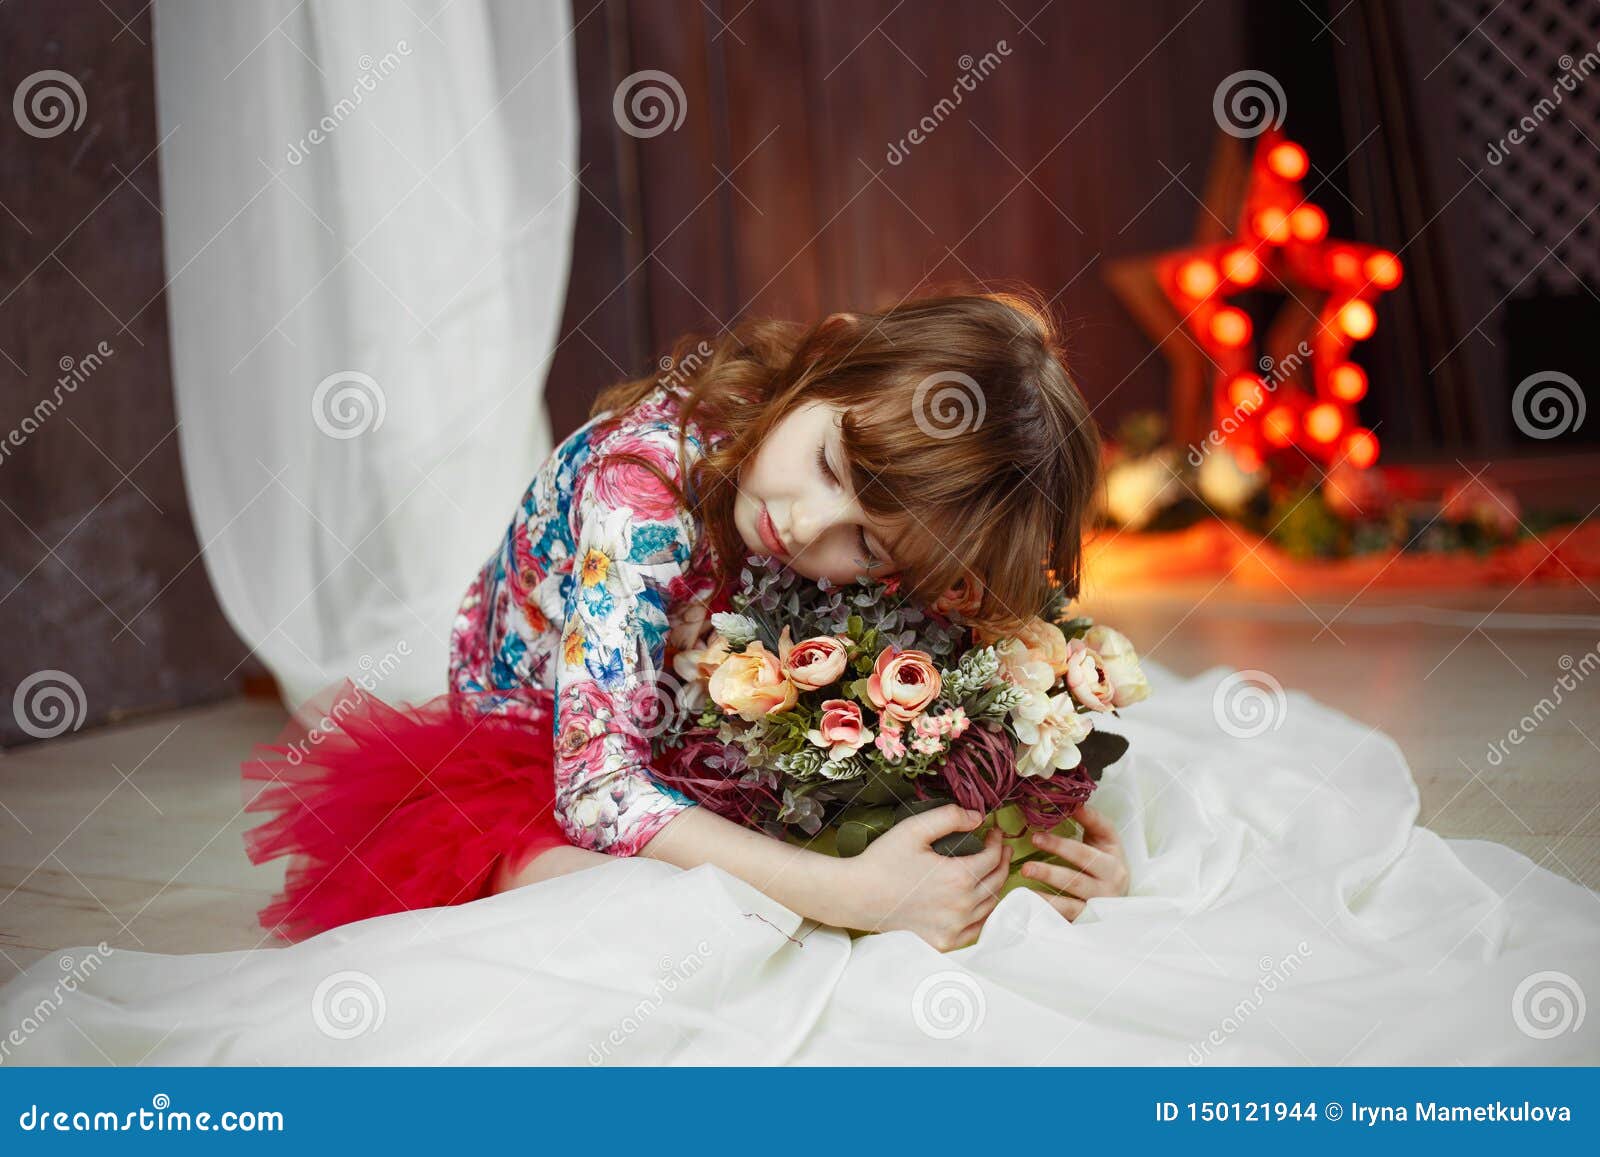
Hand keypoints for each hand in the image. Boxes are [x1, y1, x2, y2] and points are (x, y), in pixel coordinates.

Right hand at [843, 804, 1011, 951]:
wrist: (856, 896)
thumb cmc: (882, 861)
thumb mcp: (913, 829)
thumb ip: (949, 817)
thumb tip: (978, 817)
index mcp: (959, 878)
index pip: (993, 858)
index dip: (997, 841)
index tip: (994, 832)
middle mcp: (962, 906)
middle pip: (997, 881)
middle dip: (1002, 860)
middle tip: (999, 847)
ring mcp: (954, 928)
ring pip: (990, 906)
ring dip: (995, 885)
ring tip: (992, 870)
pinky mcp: (944, 942)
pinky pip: (976, 929)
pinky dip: (984, 913)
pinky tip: (980, 901)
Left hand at [1018, 802, 1128, 920]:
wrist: (1120, 902)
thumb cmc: (1107, 865)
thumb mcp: (1106, 842)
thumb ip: (1092, 821)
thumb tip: (1074, 803)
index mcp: (1112, 865)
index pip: (1086, 853)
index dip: (1062, 844)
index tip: (1037, 834)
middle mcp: (1108, 889)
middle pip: (1077, 877)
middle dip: (1052, 866)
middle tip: (1029, 852)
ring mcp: (1096, 909)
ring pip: (1070, 903)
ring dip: (1045, 894)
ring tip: (1025, 876)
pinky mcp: (1085, 924)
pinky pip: (1064, 920)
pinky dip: (1046, 913)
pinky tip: (1028, 903)